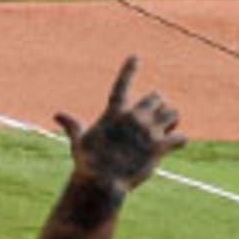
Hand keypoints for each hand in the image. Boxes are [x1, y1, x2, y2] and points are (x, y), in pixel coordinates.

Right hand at [56, 57, 184, 197]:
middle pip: (157, 97)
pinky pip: (181, 137)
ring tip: (167, 130)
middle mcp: (133, 117)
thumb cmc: (88, 163)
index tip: (136, 56)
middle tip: (154, 121)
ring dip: (172, 120)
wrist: (102, 182)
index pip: (122, 85)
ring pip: (173, 112)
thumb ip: (73, 125)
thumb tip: (57, 115)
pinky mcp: (159, 147)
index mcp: (115, 113)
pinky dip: (180, 140)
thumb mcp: (79, 141)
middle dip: (158, 107)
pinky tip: (174, 145)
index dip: (128, 69)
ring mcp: (148, 131)